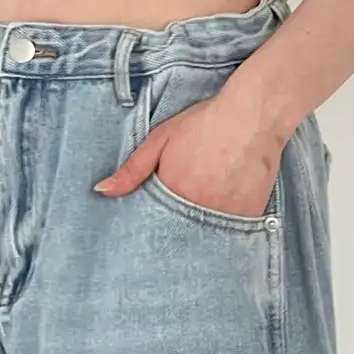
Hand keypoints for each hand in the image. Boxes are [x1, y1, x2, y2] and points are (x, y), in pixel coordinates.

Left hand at [94, 85, 284, 218]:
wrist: (251, 117)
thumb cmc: (204, 124)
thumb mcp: (161, 139)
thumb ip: (132, 169)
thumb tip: (102, 191)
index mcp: (171, 194)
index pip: (153, 225)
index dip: (152, 223)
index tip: (150, 224)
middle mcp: (196, 211)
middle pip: (178, 234)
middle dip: (174, 230)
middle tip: (178, 217)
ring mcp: (223, 218)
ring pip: (204, 236)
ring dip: (198, 230)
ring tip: (202, 209)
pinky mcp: (248, 218)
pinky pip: (230, 232)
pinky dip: (224, 226)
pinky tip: (224, 207)